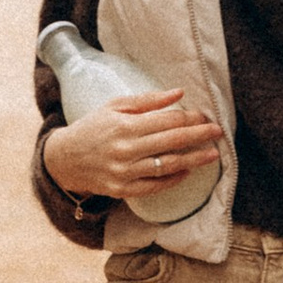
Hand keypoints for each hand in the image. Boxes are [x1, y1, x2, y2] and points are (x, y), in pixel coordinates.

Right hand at [42, 88, 223, 205]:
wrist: (65, 159)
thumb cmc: (94, 128)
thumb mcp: (115, 106)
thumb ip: (148, 100)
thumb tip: (180, 92)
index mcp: (125, 125)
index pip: (167, 121)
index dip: (190, 118)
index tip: (205, 116)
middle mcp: (126, 149)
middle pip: (172, 141)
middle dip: (199, 136)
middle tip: (218, 131)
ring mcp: (124, 172)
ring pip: (168, 165)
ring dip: (194, 159)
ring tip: (212, 154)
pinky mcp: (123, 190)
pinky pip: (155, 185)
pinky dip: (174, 178)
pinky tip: (188, 171)